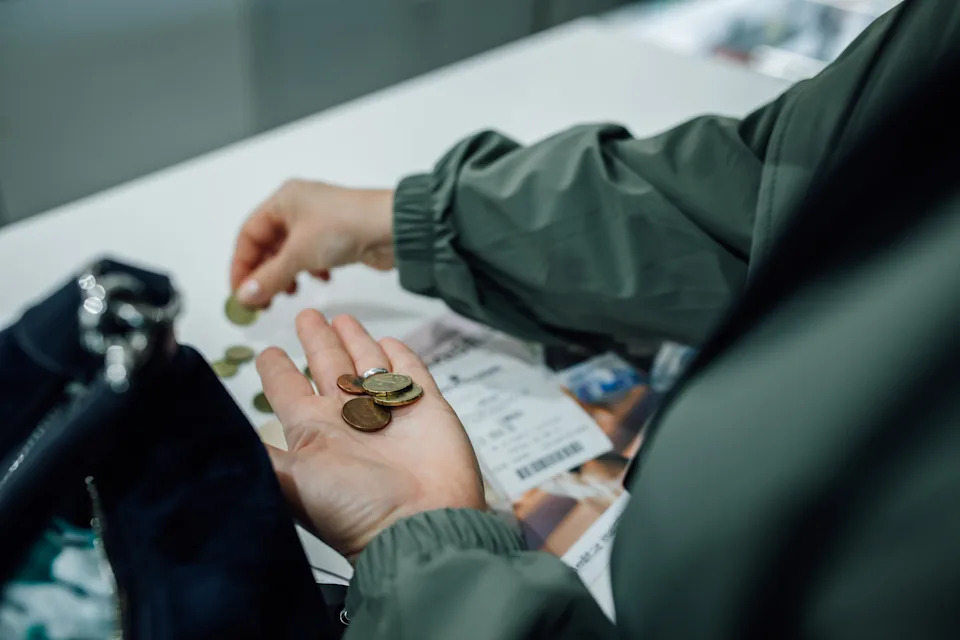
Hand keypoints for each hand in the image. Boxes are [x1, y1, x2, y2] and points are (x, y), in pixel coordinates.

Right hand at [230, 180, 394, 306]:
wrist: (395, 228)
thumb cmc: (346, 226)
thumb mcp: (299, 253)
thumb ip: (269, 277)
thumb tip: (244, 296)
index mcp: (283, 200)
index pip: (248, 234)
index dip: (241, 265)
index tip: (239, 294)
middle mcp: (299, 207)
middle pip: (268, 244)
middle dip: (263, 273)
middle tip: (261, 302)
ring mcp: (319, 222)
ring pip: (290, 253)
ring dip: (286, 275)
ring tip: (289, 293)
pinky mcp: (337, 237)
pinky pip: (313, 256)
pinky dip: (310, 270)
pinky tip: (320, 280)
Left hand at [257, 311, 485, 558]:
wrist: (421, 522)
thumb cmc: (355, 508)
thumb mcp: (292, 483)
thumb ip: (261, 459)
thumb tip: (214, 444)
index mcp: (315, 432)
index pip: (289, 390)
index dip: (276, 370)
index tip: (266, 353)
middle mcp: (350, 418)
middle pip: (328, 366)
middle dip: (317, 340)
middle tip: (307, 316)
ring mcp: (390, 411)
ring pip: (368, 363)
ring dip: (356, 340)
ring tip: (343, 319)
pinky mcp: (426, 406)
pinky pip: (412, 373)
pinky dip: (402, 357)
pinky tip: (390, 343)